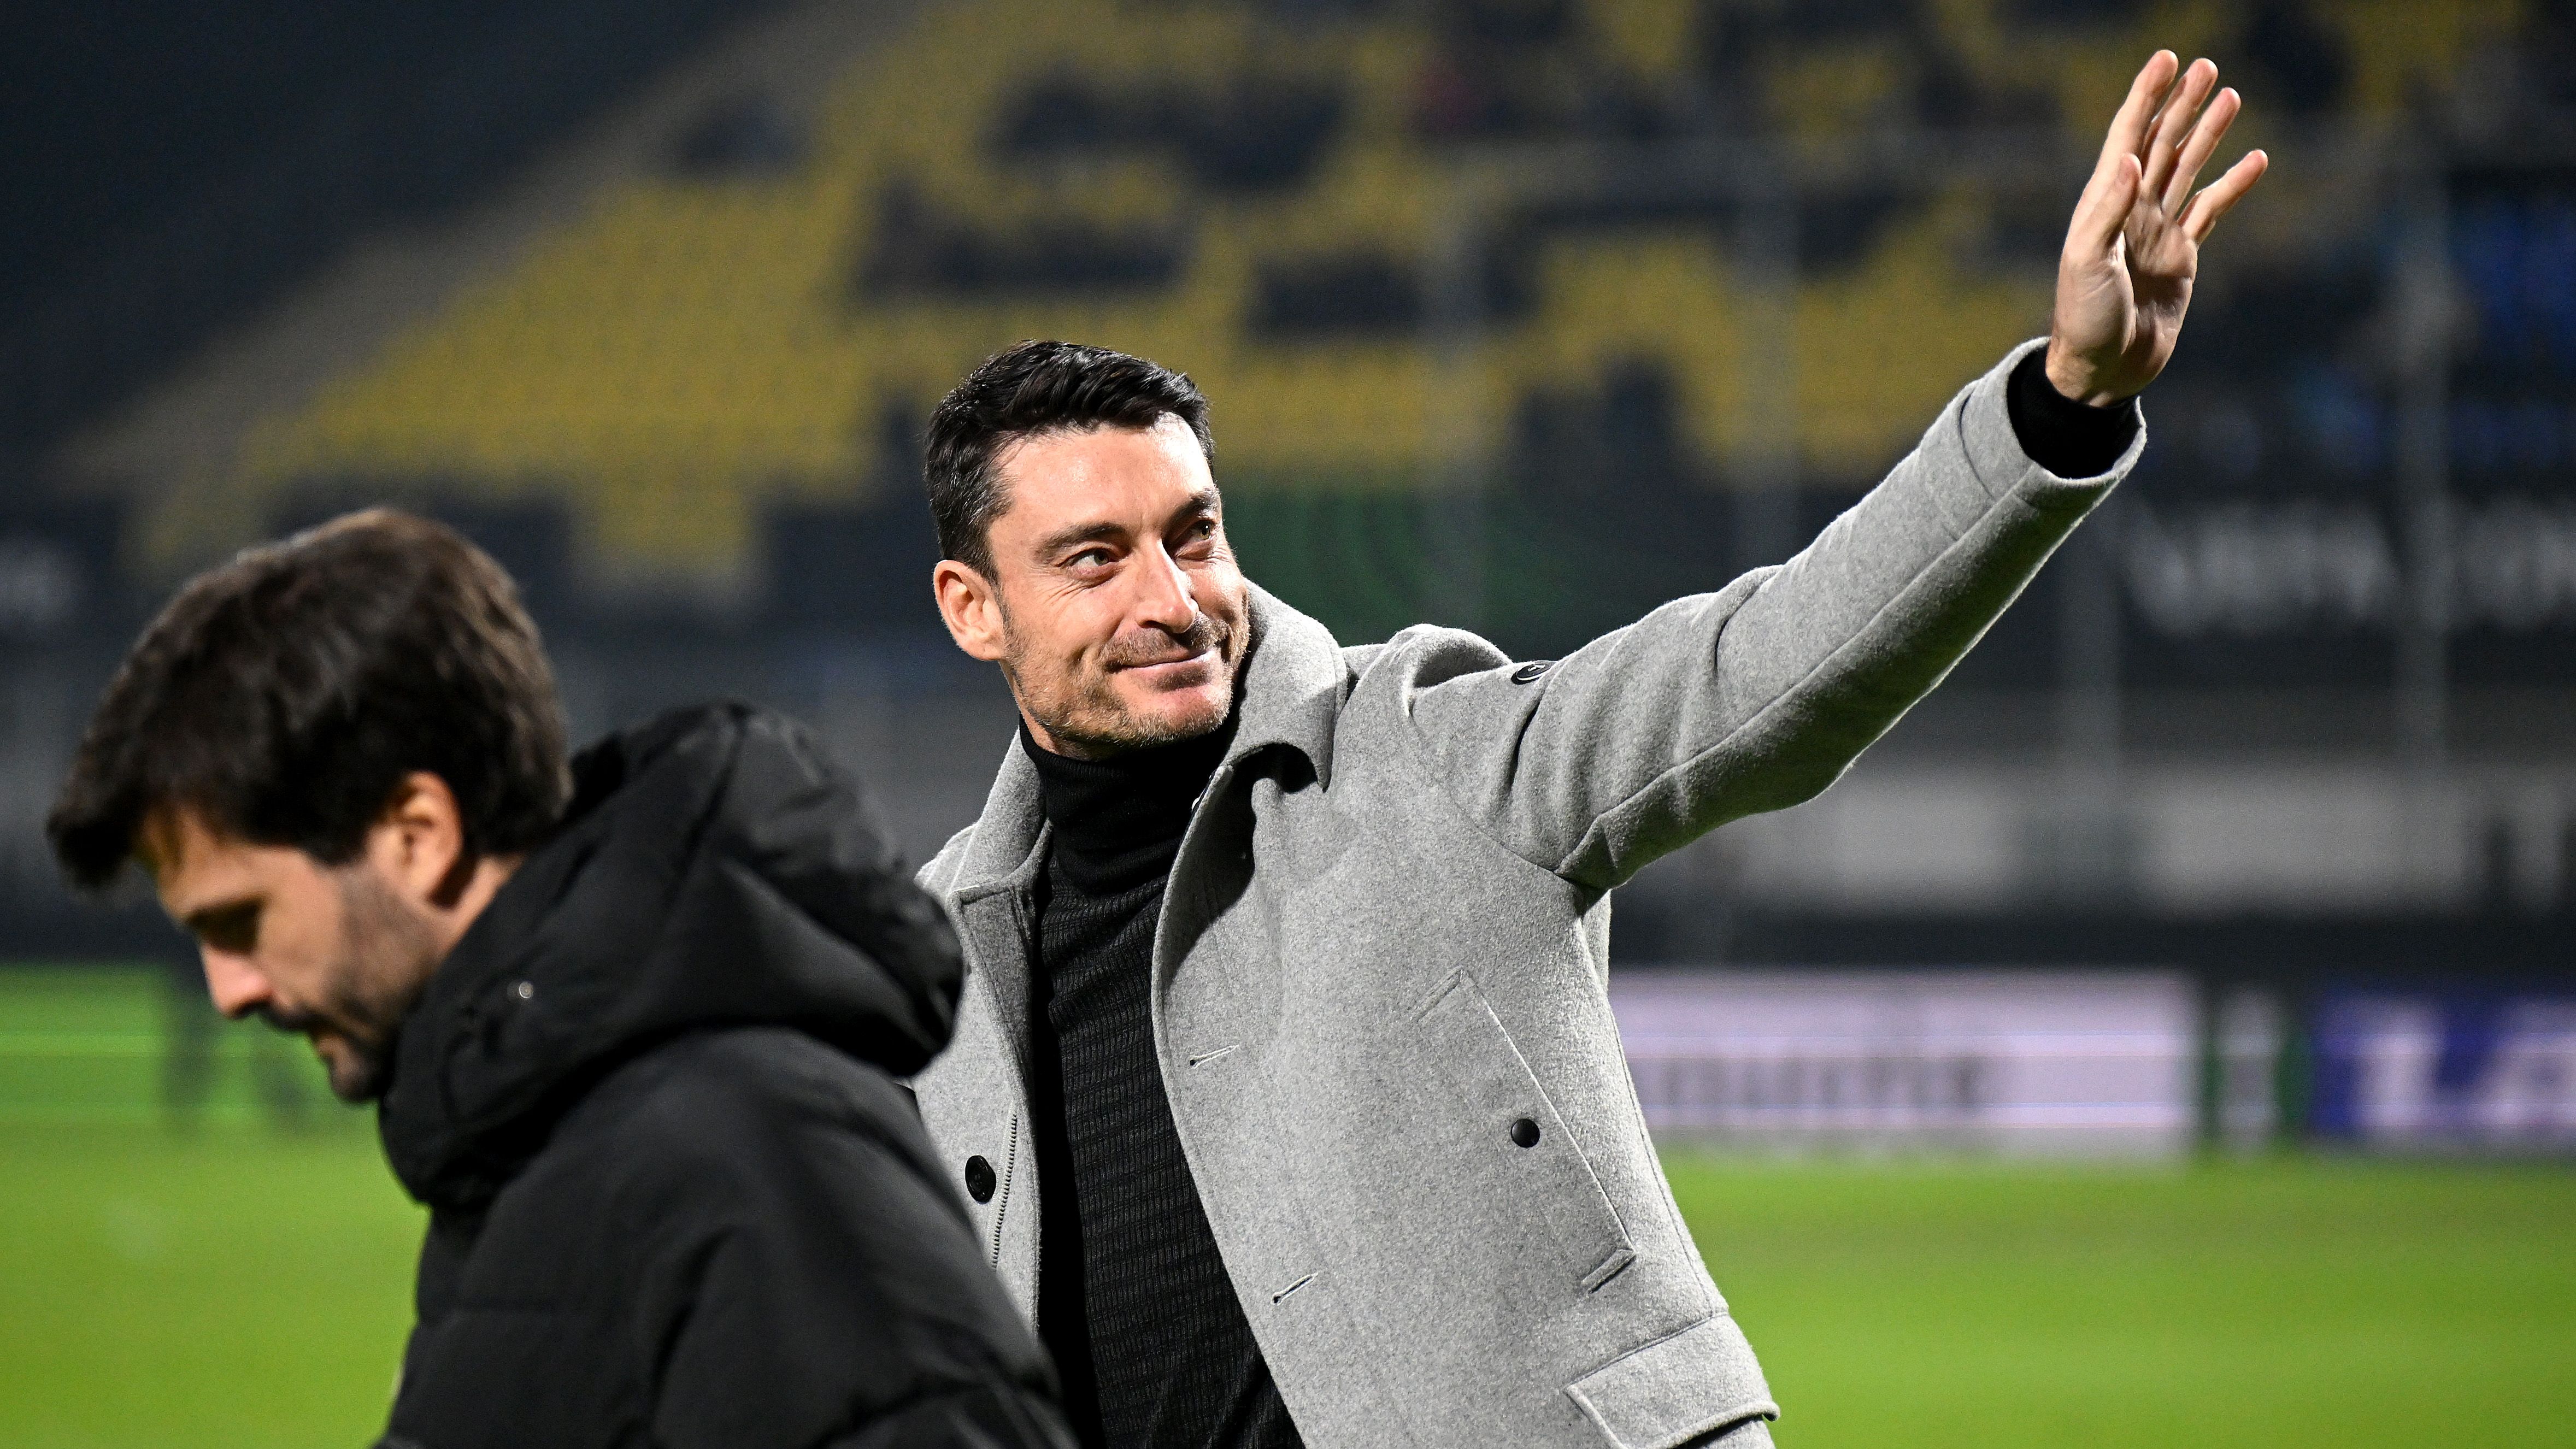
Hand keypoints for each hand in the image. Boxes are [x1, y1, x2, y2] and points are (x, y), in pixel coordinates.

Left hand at [2046, 52, 2268, 405]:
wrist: (2103, 370)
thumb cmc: (2085, 318)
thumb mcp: (2088, 263)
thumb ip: (2108, 211)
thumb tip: (2128, 159)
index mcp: (2103, 204)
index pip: (2126, 137)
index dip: (2145, 97)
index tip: (2165, 60)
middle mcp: (2130, 210)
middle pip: (2161, 143)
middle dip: (2182, 105)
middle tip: (2208, 67)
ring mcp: (2157, 231)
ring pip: (2188, 169)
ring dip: (2208, 134)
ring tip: (2231, 96)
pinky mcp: (2181, 255)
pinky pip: (2211, 210)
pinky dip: (2232, 185)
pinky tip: (2256, 160)